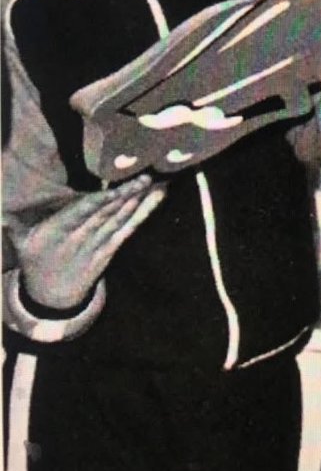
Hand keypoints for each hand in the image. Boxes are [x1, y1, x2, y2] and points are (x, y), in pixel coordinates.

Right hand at [9, 175, 165, 309]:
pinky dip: (144, 212)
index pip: (82, 212)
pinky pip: (129, 229)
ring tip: (154, 181)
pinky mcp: (110, 249)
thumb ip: (14, 221)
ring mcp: (98, 244)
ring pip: (120, 219)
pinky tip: (157, 196)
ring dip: (139, 200)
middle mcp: (81, 238)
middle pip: (106, 213)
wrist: (52, 296)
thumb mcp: (21, 242)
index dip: (101, 200)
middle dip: (126, 194)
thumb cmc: (36, 259)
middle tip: (145, 174)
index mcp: (58, 232)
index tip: (117, 186)